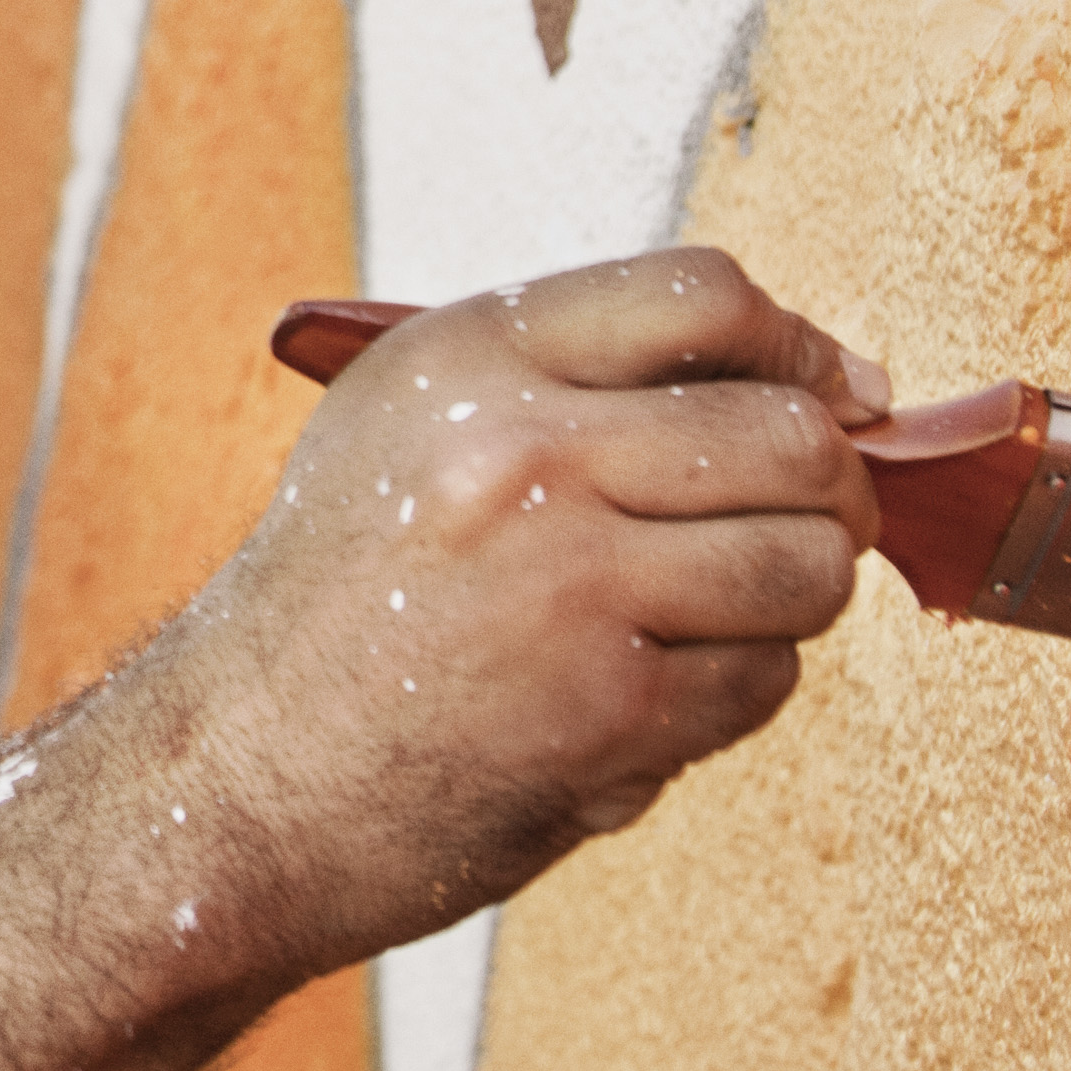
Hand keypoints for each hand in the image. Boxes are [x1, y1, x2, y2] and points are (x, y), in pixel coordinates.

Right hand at [171, 252, 883, 973]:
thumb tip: (810, 385)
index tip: (840, 391)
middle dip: (829, 488)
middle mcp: (520, 447)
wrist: (231, 777)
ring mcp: (569, 577)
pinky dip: (734, 695)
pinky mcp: (607, 706)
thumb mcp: (409, 432)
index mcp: (470, 354)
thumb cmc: (335, 611)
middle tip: (809, 525)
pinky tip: (647, 701)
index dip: (802, 346)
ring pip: (805, 561)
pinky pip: (764, 677)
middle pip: (790, 432)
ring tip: (715, 620)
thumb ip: (570, 385)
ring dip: (791, 600)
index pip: (706, 294)